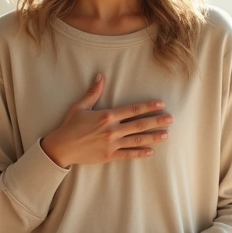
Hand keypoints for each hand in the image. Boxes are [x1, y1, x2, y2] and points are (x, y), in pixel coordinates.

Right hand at [40, 73, 172, 167]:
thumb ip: (93, 92)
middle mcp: (112, 130)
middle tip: (171, 119)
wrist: (61, 147)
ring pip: (137, 140)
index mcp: (106, 116)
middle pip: (139, 125)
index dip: (147, 106)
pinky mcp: (109, 156)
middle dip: (156, 121)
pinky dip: (139, 153)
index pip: (132, 110)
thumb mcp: (80, 106)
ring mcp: (111, 144)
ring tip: (166, 135)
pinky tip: (150, 151)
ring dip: (153, 137)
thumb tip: (101, 76)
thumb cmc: (70, 125)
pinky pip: (128, 154)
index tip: (160, 104)